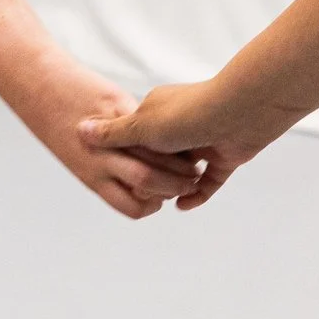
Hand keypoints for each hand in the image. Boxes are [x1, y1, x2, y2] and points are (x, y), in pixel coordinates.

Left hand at [9, 58, 206, 219]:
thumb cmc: (59, 122)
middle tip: (189, 179)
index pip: (132, 205)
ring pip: (152, 153)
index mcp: (91, 177)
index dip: (153, 204)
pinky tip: (173, 130)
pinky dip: (164, 129)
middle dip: (174, 184)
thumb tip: (140, 180)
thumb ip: (111, 169)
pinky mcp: (115, 105)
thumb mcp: (83, 157)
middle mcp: (98, 159)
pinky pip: (146, 122)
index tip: (162, 195)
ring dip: (178, 161)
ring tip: (190, 159)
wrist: (38, 84)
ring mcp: (108, 132)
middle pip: (147, 181)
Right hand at [80, 78, 295, 211]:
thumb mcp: (140, 126)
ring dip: (173, 186)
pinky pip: (208, 182)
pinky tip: (183, 206)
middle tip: (139, 190)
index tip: (116, 170)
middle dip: (150, 174)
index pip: (133, 137)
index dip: (125, 154)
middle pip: (157, 157)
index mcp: (154, 111)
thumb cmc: (186, 115)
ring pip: (182, 171)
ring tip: (162, 200)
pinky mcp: (222, 157)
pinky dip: (196, 196)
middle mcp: (177, 125)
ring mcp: (200, 141)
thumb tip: (80, 131)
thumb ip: (112, 134)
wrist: (238, 111)